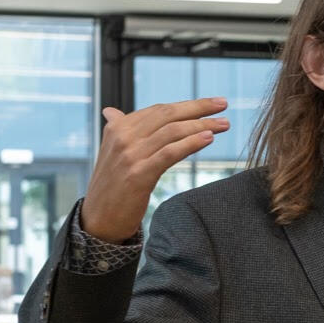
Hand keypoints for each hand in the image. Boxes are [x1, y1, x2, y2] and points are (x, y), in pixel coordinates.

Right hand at [80, 98, 229, 241]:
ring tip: (224, 124)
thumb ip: (118, 132)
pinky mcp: (138, 174)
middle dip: (199, 108)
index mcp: (118, 128)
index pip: (159, 110)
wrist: (98, 220)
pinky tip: (209, 138)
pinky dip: (191, 143)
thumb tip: (112, 111)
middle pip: (168, 115)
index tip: (212, 102)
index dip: (188, 105)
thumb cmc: (111, 186)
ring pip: (172, 132)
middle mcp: (122, 137)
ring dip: (202, 125)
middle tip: (223, 104)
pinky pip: (170, 153)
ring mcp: (130, 155)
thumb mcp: (112, 154)